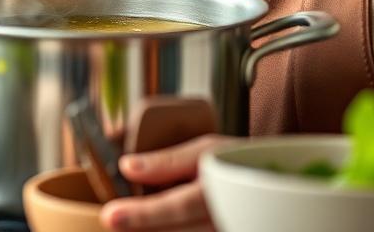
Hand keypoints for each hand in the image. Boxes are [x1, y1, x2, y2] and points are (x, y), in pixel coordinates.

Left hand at [99, 134, 239, 230]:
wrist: (263, 182)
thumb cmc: (234, 161)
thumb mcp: (205, 149)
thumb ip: (167, 161)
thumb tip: (127, 166)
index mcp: (217, 190)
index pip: (177, 206)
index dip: (143, 213)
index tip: (112, 215)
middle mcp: (220, 218)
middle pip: (174, 231)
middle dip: (140, 226)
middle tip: (110, 220)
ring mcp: (219, 229)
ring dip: (151, 229)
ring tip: (126, 222)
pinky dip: (166, 230)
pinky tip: (149, 224)